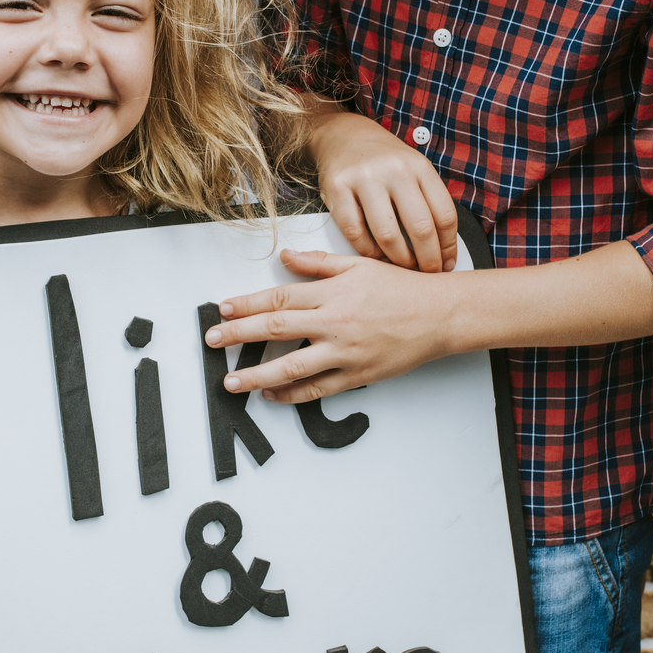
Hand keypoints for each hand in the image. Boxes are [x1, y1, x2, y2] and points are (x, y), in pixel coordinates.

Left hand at [207, 249, 457, 402]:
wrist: (440, 315)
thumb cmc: (401, 289)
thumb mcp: (359, 265)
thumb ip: (319, 263)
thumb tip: (286, 256)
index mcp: (332, 293)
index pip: (279, 297)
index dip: (247, 304)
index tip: (223, 309)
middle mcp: (334, 322)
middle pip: (276, 328)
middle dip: (238, 335)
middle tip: (212, 341)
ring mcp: (345, 352)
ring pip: (292, 366)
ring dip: (257, 375)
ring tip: (231, 382)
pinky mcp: (357, 375)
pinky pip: (318, 389)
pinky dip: (292, 395)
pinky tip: (271, 395)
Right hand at [308, 109, 457, 272]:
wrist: (343, 135)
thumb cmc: (382, 160)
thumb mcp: (413, 169)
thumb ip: (428, 202)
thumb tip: (443, 250)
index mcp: (419, 167)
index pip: (444, 215)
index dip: (448, 247)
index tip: (447, 262)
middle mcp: (395, 170)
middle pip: (421, 229)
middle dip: (427, 260)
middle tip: (427, 272)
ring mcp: (365, 178)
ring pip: (388, 235)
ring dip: (398, 260)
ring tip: (402, 266)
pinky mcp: (337, 188)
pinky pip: (355, 233)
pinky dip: (368, 251)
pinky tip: (375, 254)